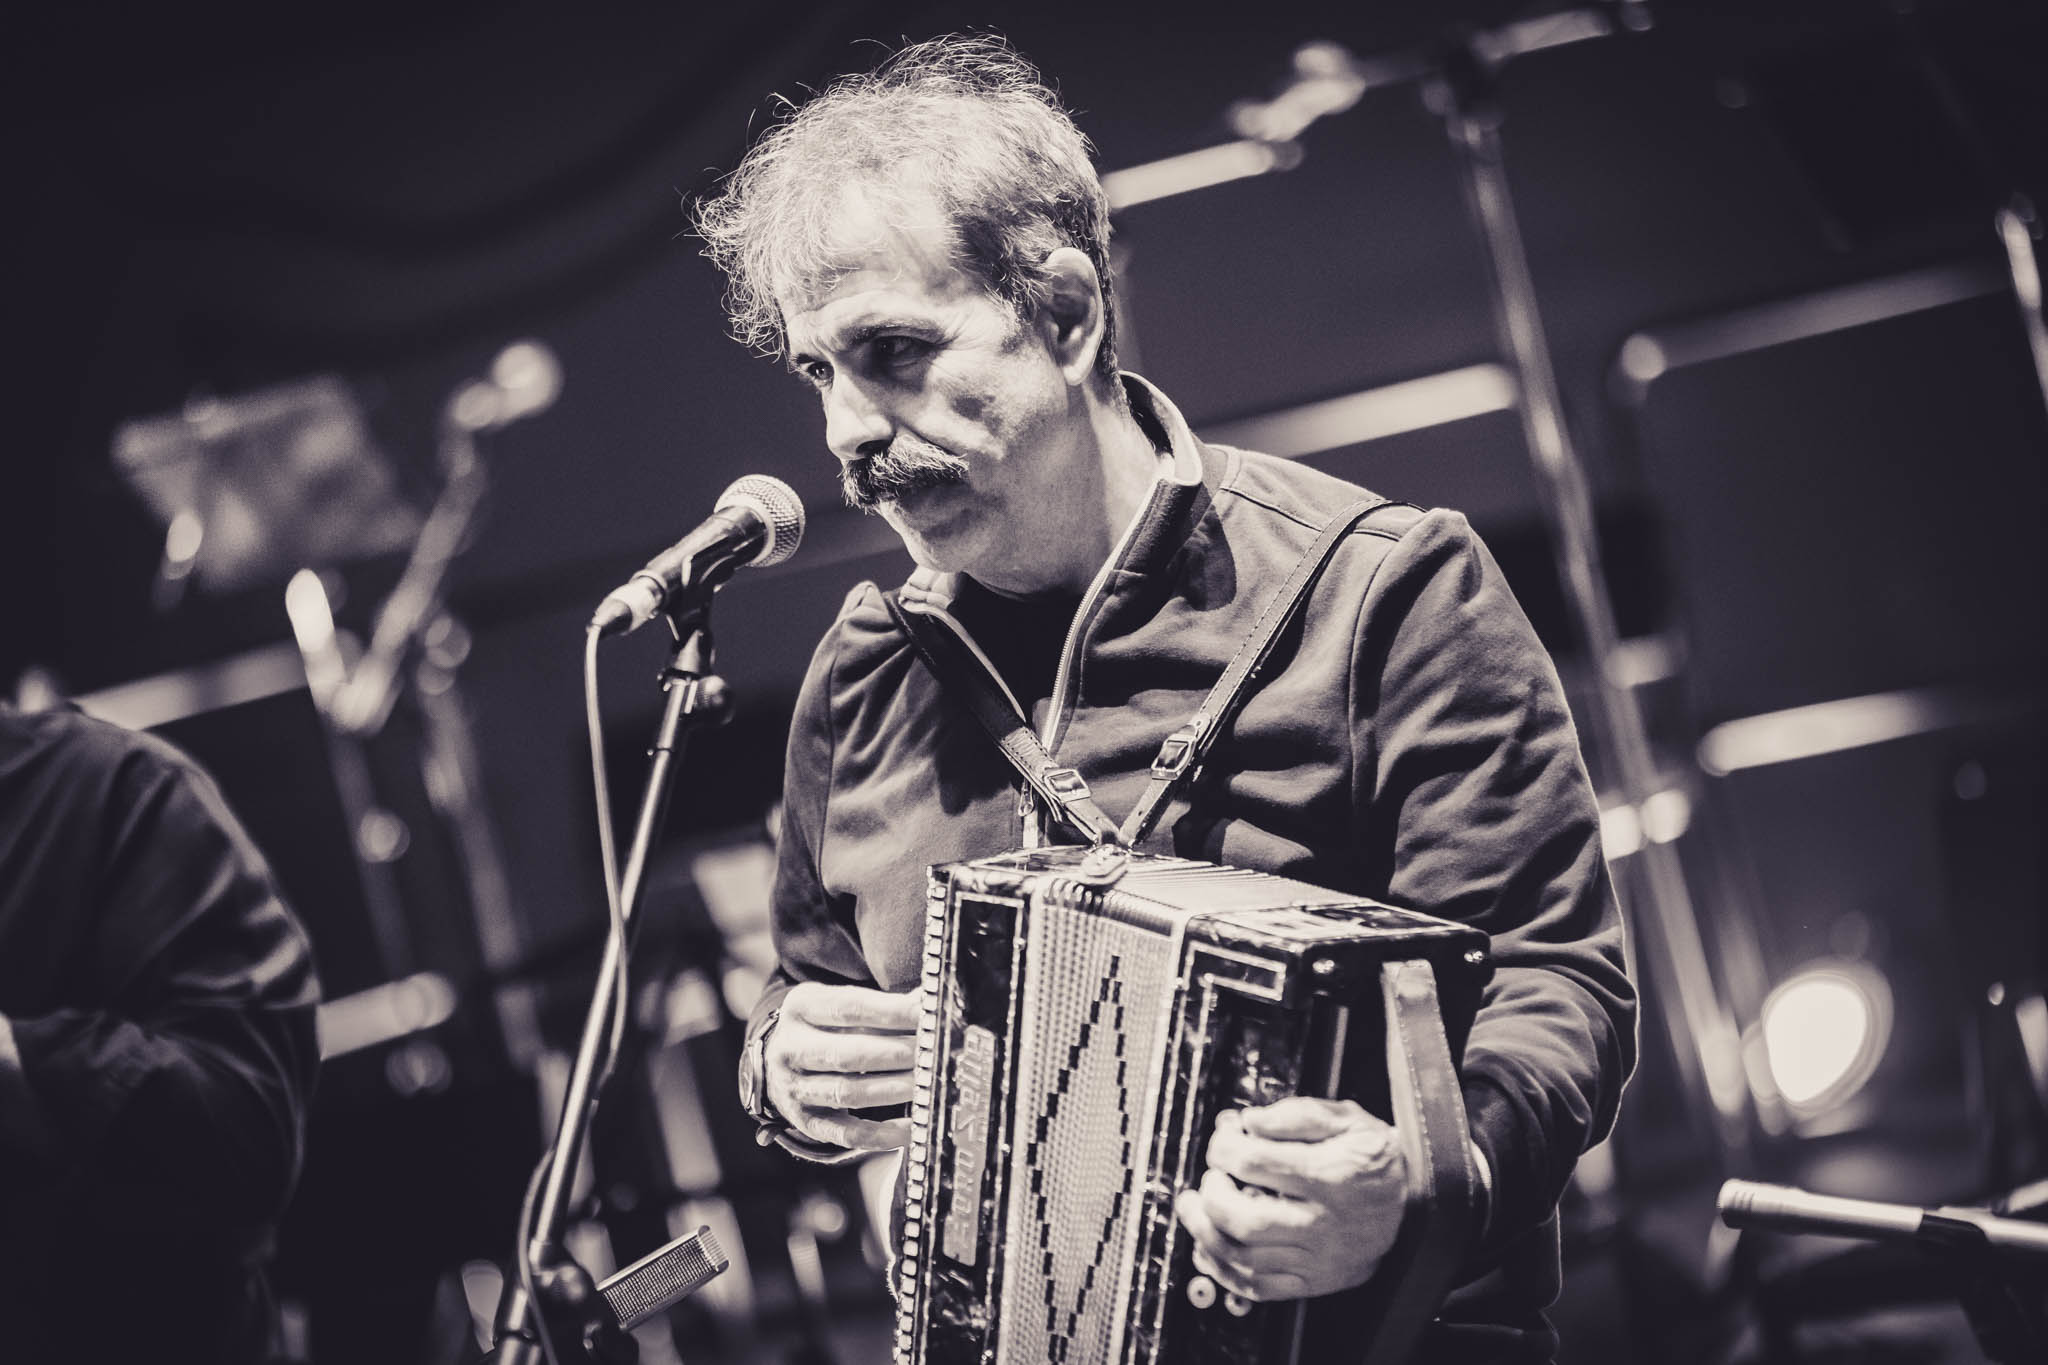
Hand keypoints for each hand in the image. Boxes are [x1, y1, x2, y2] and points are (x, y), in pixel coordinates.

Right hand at [764, 982, 918, 1151]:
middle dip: (897, 1054)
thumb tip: (926, 1003)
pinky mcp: (806, 1122)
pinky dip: (881, 1135)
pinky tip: (911, 1128)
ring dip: (893, 1090)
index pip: (850, 1008)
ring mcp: (795, 1088)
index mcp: (800, 1008)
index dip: (892, 1012)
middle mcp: (791, 1048)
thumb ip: (879, 1005)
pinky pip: (847, 1134)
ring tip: (927, 1084)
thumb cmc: (821, 1026)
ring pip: (848, 1093)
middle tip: (932, 1054)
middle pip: (849, 1054)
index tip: (926, 1014)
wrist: (776, 1060)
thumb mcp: (836, 1002)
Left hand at [1173, 1096, 1407, 1302]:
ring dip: (1205, 1233)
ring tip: (1193, 1209)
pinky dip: (1224, 1273)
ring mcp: (1319, 1258)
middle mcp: (1323, 1222)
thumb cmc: (1376, 1157)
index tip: (1223, 1138)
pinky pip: (1259, 1288)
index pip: (1254, 1162)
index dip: (1223, 1146)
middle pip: (1243, 1218)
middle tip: (1207, 1177)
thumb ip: (1295, 1114)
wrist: (1417, 1202)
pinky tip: (1208, 1249)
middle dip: (1209, 1194)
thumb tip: (1249, 1121)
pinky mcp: (1316, 1281)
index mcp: (1329, 1175)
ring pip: (1244, 1259)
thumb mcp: (1346, 1118)